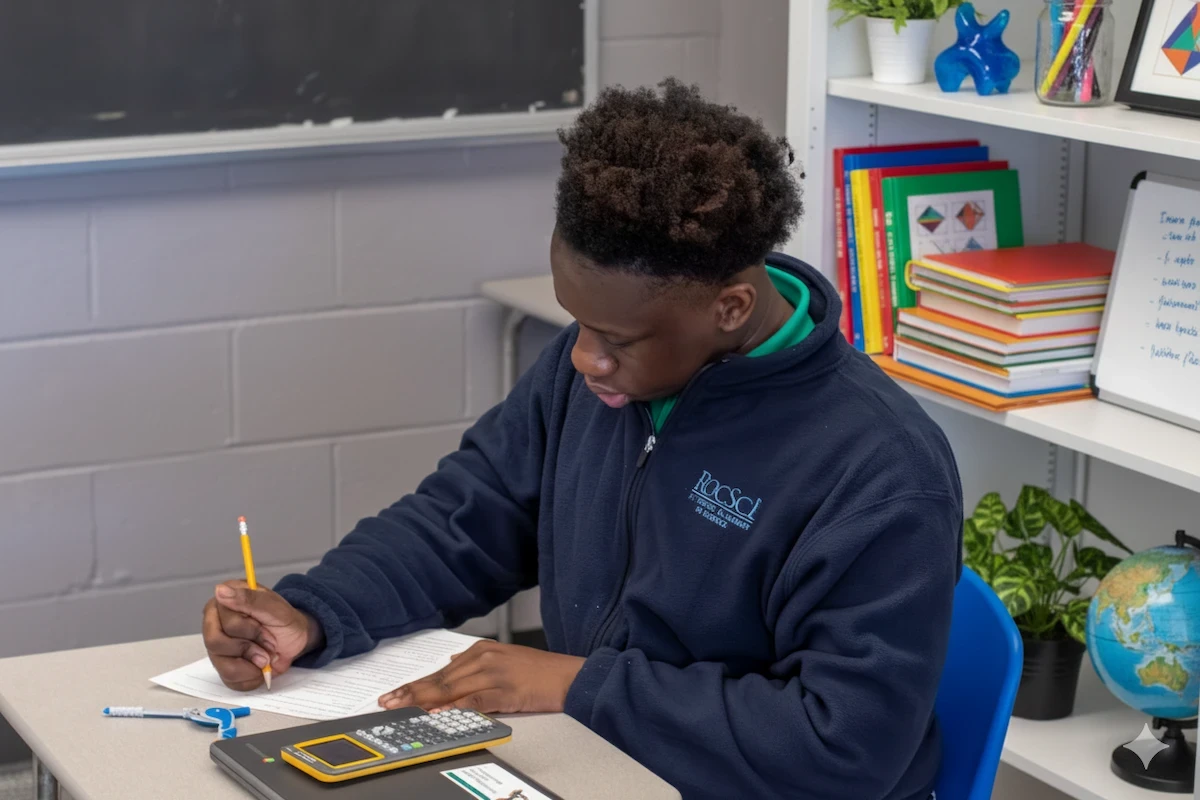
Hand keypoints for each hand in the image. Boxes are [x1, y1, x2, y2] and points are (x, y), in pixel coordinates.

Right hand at [202, 580, 321, 690]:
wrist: (295, 640)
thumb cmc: (284, 621)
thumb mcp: (274, 607)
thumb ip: (249, 599)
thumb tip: (220, 590)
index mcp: (225, 600)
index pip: (223, 621)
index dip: (249, 630)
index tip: (266, 628)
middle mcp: (214, 621)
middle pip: (216, 642)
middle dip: (249, 647)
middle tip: (269, 644)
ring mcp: (216, 645)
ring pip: (220, 662)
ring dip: (251, 662)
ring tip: (266, 656)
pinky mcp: (222, 665)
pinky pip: (228, 678)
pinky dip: (250, 675)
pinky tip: (259, 666)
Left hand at [378, 641, 584, 713]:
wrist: (569, 675)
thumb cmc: (539, 671)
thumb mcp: (505, 658)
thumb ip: (476, 662)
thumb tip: (451, 666)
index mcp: (482, 650)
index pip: (440, 671)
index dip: (414, 685)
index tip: (394, 694)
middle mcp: (485, 658)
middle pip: (440, 680)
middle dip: (411, 693)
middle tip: (388, 702)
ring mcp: (495, 674)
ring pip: (452, 689)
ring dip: (424, 701)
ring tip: (403, 709)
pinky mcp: (506, 691)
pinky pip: (474, 700)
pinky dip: (455, 707)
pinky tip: (439, 712)